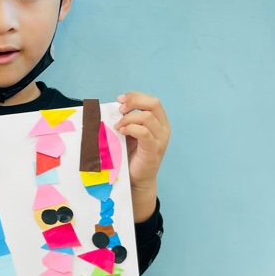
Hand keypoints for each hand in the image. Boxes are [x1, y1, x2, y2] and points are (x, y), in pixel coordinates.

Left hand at [114, 92, 169, 220]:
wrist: (137, 179)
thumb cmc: (131, 155)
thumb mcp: (129, 133)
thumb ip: (126, 120)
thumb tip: (111, 107)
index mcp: (159, 122)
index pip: (152, 101)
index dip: (135, 96)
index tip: (119, 99)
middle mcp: (163, 128)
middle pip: (154, 103)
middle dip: (134, 102)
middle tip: (120, 109)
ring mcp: (160, 139)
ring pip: (147, 117)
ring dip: (129, 118)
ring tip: (118, 126)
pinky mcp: (153, 149)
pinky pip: (144, 132)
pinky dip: (131, 128)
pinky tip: (122, 132)